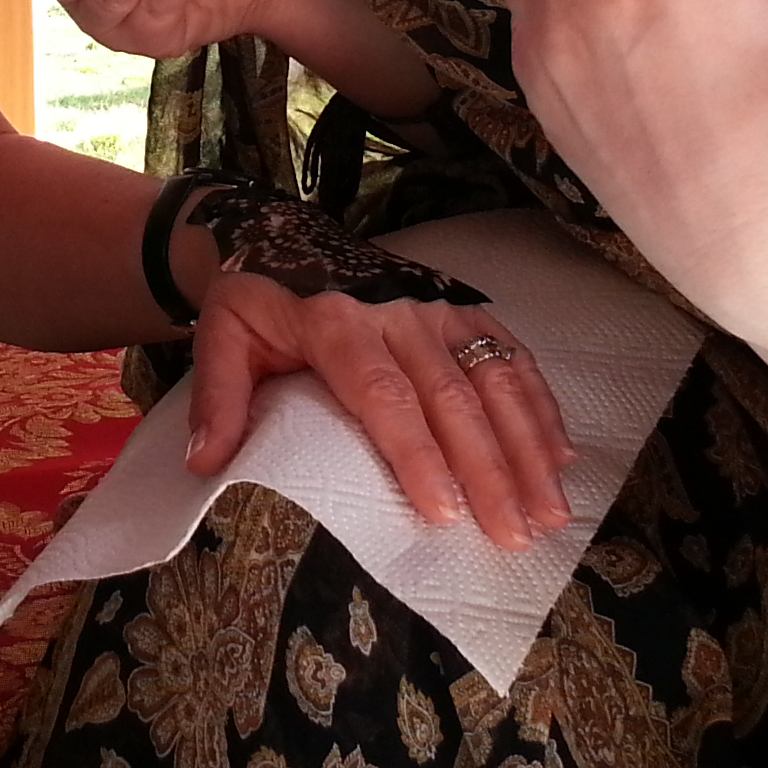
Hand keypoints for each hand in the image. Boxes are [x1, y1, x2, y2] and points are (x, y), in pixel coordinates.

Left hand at [187, 271, 574, 549]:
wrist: (282, 232)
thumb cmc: (256, 299)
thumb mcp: (220, 339)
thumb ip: (218, 399)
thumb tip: (205, 464)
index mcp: (337, 323)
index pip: (385, 395)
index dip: (417, 453)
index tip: (443, 511)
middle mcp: (398, 313)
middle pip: (453, 397)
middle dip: (489, 470)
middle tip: (513, 535)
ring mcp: (438, 308)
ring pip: (494, 378)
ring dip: (528, 447)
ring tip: (551, 512)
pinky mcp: (461, 307)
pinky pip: (511, 355)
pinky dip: (540, 405)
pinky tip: (561, 457)